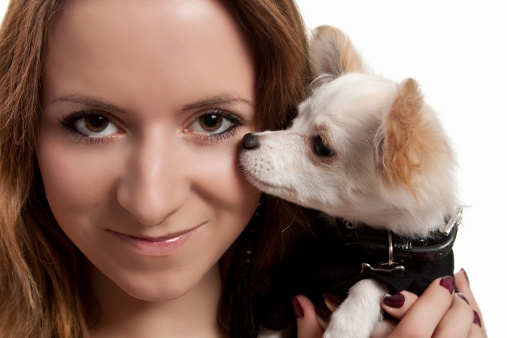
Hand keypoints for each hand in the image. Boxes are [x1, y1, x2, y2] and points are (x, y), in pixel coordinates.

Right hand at [293, 269, 484, 337]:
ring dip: (470, 324)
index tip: (436, 283)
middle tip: (449, 291)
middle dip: (457, 305)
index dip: (432, 299)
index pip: (417, 327)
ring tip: (461, 309)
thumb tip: (299, 302)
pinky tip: (464, 334)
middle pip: (453, 332)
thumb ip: (311, 332)